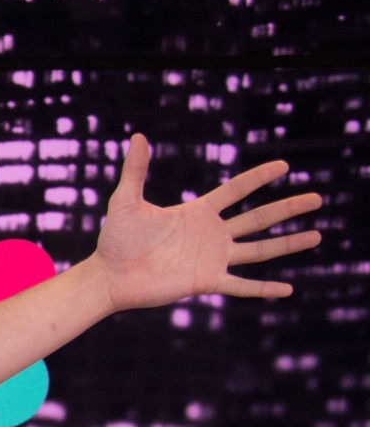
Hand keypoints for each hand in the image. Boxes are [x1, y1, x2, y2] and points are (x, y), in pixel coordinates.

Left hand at [87, 134, 322, 313]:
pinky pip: (242, 285)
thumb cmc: (116, 240)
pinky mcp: (206, 281)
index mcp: (196, 212)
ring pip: (259, 250)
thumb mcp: (126, 201)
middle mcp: (210, 234)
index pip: (236, 190)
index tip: (284, 165)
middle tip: (317, 197)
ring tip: (317, 234)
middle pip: (258, 218)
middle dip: (288, 208)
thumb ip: (135, 170)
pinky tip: (288, 290)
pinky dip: (264, 288)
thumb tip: (138, 137)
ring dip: (288, 244)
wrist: (110, 277)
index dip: (259, 177)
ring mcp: (211, 258)